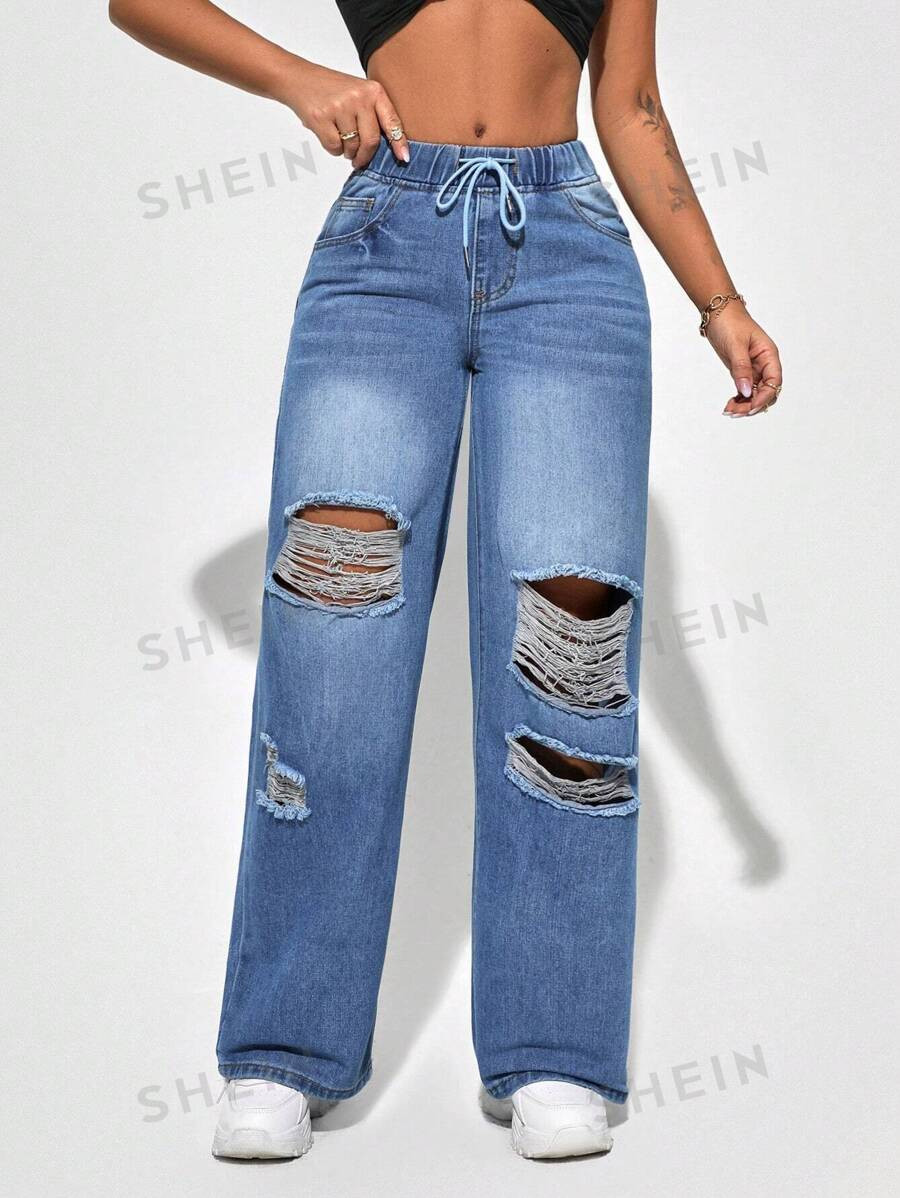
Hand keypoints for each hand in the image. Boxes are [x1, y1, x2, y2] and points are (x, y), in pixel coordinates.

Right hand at [274, 59, 408, 169]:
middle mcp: (359, 97)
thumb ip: (373, 115)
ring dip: (346, 151)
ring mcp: (340, 106)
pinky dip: (332, 148)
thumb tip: (388, 149)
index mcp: (373, 91)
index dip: (399, 143)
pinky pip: (334, 147)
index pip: (392, 122)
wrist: (299, 79)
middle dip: (365, 156)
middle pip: (371, 141)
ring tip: (339, 138)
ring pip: (352, 146)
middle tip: (358, 161)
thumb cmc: (332, 91)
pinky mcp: (322, 117)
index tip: (404, 158)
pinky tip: (328, 134)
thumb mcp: (358, 94)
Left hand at [704, 305, 783, 416]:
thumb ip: (741, 369)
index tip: (750, 407)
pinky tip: (729, 405)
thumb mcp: (735, 346)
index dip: (764, 397)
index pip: (774, 382)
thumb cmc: (730, 323)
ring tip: (729, 410)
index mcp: (769, 355)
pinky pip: (745, 390)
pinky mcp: (742, 371)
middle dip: (753, 405)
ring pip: (755, 393)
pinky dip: (739, 399)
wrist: (717, 312)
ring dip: (744, 405)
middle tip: (735, 412)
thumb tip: (746, 391)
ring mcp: (754, 369)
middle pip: (766, 391)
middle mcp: (764, 364)